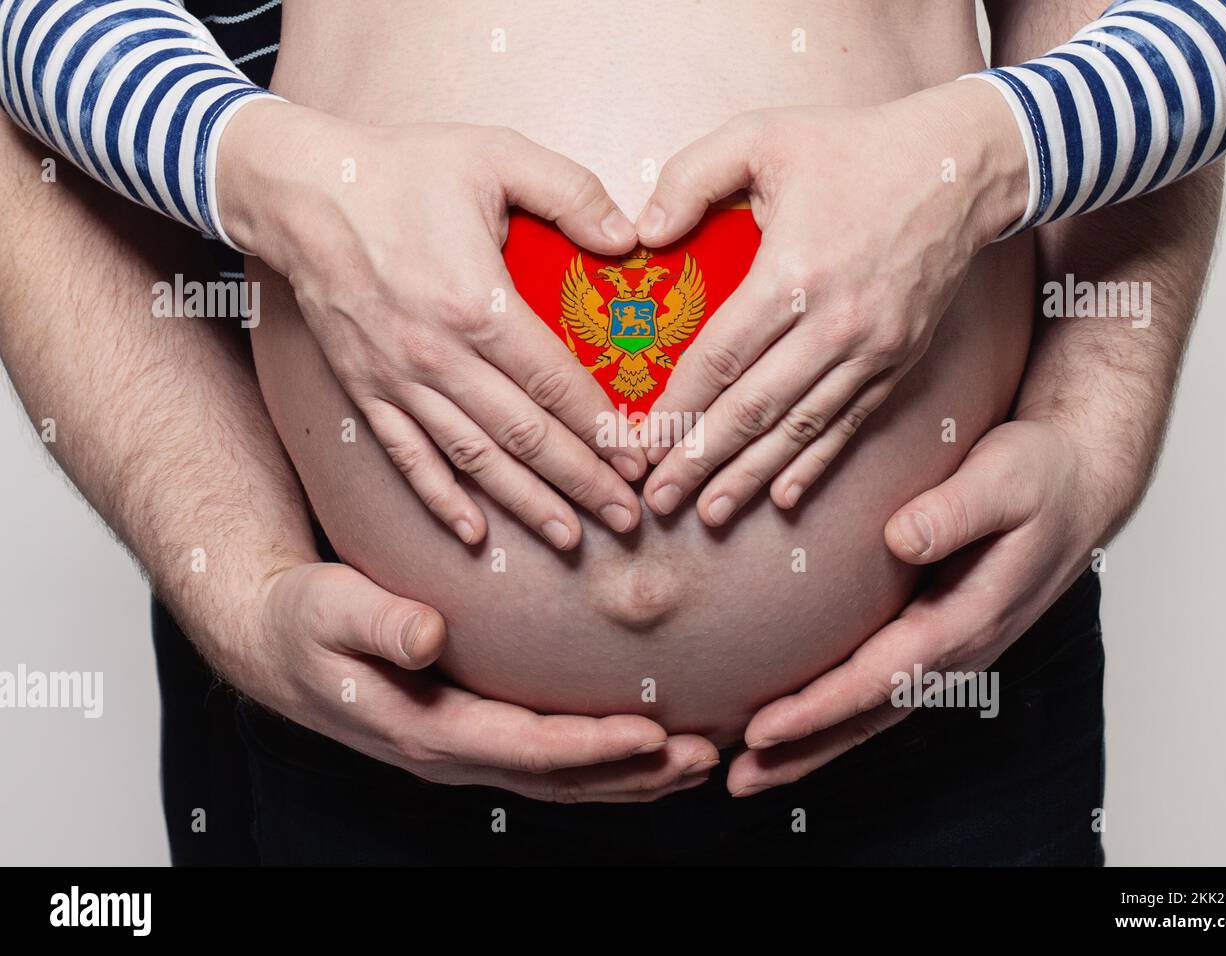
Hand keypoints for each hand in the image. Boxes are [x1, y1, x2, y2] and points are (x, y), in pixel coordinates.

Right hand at [219, 101, 646, 549]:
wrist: (299, 189)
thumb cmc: (402, 169)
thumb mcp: (496, 154)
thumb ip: (571, 191)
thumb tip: (631, 238)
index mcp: (476, 303)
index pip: (556, 384)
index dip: (603, 429)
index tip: (639, 459)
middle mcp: (437, 356)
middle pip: (524, 435)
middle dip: (581, 482)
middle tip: (627, 518)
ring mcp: (398, 380)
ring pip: (473, 458)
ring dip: (525, 504)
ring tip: (571, 538)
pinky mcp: (366, 390)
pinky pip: (408, 457)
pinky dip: (441, 498)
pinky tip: (474, 533)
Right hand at [224, 560, 718, 802]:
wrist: (276, 644)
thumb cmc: (303, 622)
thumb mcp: (329, 609)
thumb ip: (377, 622)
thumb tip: (429, 636)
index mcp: (426, 728)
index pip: (527, 748)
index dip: (593, 746)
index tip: (652, 733)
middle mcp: (453, 752)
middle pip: (559, 778)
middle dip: (634, 773)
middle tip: (704, 757)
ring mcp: (465, 749)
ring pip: (561, 778)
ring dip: (630, 776)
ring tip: (694, 761)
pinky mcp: (473, 733)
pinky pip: (548, 761)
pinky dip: (602, 762)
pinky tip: (642, 749)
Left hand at [636, 80, 1026, 524]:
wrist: (962, 168)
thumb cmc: (854, 147)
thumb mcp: (763, 136)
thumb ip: (691, 176)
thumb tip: (642, 233)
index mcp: (793, 273)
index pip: (719, 359)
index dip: (676, 409)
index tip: (640, 442)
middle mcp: (834, 325)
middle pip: (753, 409)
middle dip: (700, 460)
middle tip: (659, 498)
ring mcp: (871, 351)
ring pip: (799, 429)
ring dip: (750, 476)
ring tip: (708, 514)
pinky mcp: (896, 362)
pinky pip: (848, 425)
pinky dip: (814, 464)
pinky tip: (783, 497)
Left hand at [724, 419, 1106, 795]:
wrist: (1079, 482)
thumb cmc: (1040, 477)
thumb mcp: (1006, 478)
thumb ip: (956, 509)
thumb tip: (901, 537)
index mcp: (970, 616)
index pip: (881, 676)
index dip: (821, 707)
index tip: (763, 731)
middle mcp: (959, 647)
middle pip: (871, 714)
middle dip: (804, 751)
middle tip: (738, 780)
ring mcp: (949, 648)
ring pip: (874, 711)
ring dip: (815, 746)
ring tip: (753, 773)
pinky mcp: (937, 636)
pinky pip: (881, 690)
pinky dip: (838, 718)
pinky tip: (798, 726)